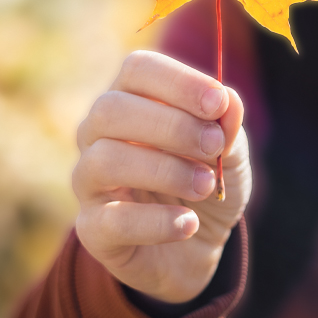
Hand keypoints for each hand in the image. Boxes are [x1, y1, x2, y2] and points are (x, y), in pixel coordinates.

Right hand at [73, 50, 251, 302]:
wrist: (196, 248)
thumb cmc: (204, 181)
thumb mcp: (228, 153)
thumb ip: (227, 125)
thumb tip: (228, 101)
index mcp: (130, 99)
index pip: (136, 69)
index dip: (177, 81)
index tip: (217, 103)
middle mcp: (98, 133)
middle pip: (112, 109)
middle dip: (171, 126)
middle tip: (212, 146)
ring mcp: (89, 181)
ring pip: (105, 160)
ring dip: (165, 171)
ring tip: (205, 186)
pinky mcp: (92, 228)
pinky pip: (111, 221)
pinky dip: (157, 221)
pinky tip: (189, 223)